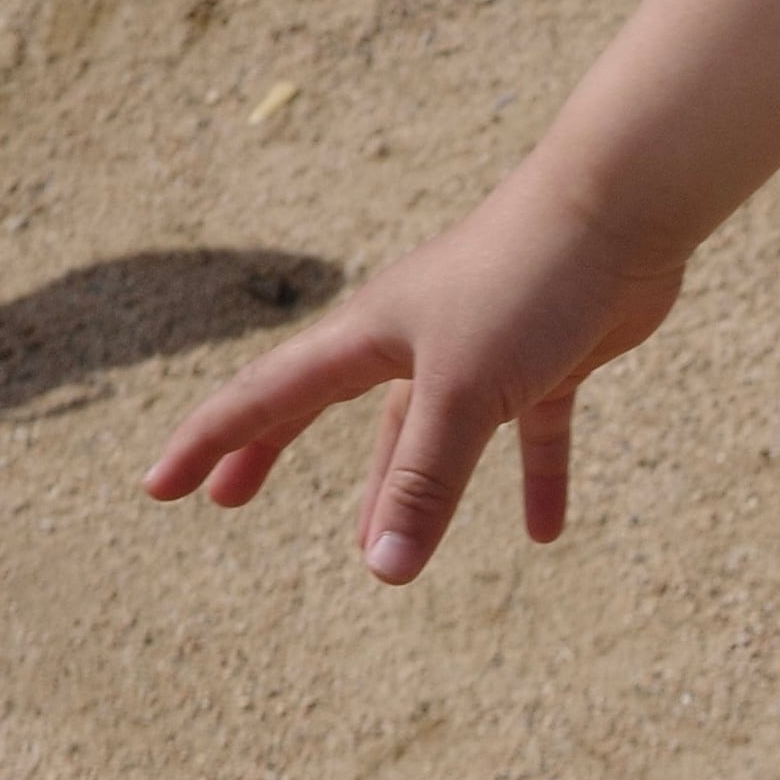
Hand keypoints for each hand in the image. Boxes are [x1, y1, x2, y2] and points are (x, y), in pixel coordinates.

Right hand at [143, 159, 691, 580]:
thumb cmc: (525, 284)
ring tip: (381, 554)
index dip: (210, 443)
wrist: (619, 209)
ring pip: (426, 436)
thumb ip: (424, 481)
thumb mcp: (462, 394)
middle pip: (324, 408)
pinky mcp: (546, 358)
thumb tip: (383, 570)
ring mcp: (479, 348)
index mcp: (366, 336)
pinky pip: (532, 434)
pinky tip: (546, 533)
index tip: (159, 488)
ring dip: (401, 491)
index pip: (265, 397)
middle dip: (272, 453)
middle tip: (228, 497)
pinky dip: (535, 478)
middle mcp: (410, 338)